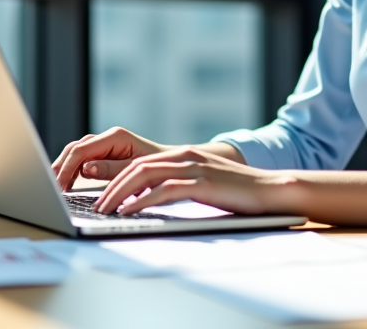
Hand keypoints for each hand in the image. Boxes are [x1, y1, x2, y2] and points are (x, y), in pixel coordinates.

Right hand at [51, 127, 168, 190]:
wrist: (173, 165)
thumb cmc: (159, 168)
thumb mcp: (136, 170)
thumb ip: (111, 170)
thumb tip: (86, 169)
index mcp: (115, 137)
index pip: (82, 150)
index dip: (67, 168)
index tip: (58, 186)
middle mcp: (108, 137)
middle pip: (75, 149)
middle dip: (61, 167)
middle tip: (50, 187)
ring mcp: (105, 144)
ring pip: (76, 152)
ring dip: (64, 168)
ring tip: (54, 186)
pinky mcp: (105, 154)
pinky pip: (83, 159)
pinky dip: (73, 170)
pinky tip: (67, 184)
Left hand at [94, 146, 296, 216]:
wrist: (272, 190)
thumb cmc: (238, 193)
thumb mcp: (203, 185)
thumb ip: (179, 186)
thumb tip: (151, 200)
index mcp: (183, 155)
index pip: (139, 164)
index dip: (116, 178)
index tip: (100, 195)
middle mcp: (185, 156)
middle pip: (136, 167)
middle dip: (110, 186)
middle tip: (94, 205)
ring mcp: (193, 168)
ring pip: (145, 175)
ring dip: (119, 194)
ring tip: (104, 210)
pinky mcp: (202, 183)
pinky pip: (163, 190)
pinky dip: (141, 201)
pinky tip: (128, 212)